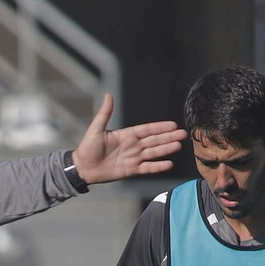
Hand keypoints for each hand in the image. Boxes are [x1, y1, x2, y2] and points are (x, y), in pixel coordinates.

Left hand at [71, 94, 186, 185]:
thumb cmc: (87, 148)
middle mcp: (132, 146)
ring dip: (165, 149)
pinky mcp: (131, 170)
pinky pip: (146, 168)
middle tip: (182, 134)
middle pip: (154, 140)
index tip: (173, 124)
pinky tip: (168, 164)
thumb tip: (108, 95)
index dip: (159, 127)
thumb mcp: (96, 129)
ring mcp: (133, 158)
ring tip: (178, 146)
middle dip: (168, 137)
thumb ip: (105, 113)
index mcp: (126, 135)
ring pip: (153, 153)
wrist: (82, 168)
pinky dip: (157, 167)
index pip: (147, 130)